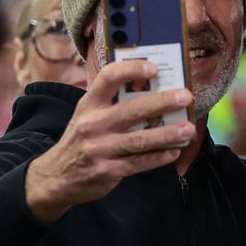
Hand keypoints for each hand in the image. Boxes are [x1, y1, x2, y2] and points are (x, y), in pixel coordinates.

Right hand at [24, 59, 194, 222]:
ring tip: (189, 129)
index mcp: (89, 104)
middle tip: (186, 97)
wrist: (56, 177)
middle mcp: (93, 124)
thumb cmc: (81, 139)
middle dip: (163, 102)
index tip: (154, 67)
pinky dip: (159, 157)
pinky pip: (140, 162)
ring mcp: (100, 149)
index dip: (131, 70)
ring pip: (140, 139)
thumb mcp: (87, 115)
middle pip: (133, 110)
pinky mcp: (108, 171)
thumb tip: (152, 87)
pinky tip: (174, 151)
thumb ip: (111, 102)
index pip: (108, 78)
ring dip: (168, 134)